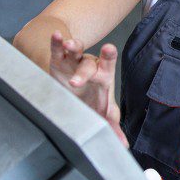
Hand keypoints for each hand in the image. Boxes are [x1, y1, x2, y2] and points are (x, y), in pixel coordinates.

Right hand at [49, 32, 127, 146]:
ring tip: (68, 45)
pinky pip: (58, 48)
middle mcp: (90, 65)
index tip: (109, 49)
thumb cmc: (92, 98)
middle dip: (83, 72)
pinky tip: (56, 35)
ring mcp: (74, 60)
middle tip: (76, 82)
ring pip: (75, 51)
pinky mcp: (59, 59)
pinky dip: (56, 41)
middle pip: (88, 65)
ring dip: (72, 47)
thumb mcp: (101, 111)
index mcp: (103, 76)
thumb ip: (112, 126)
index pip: (107, 66)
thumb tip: (123, 145)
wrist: (74, 86)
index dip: (108, 57)